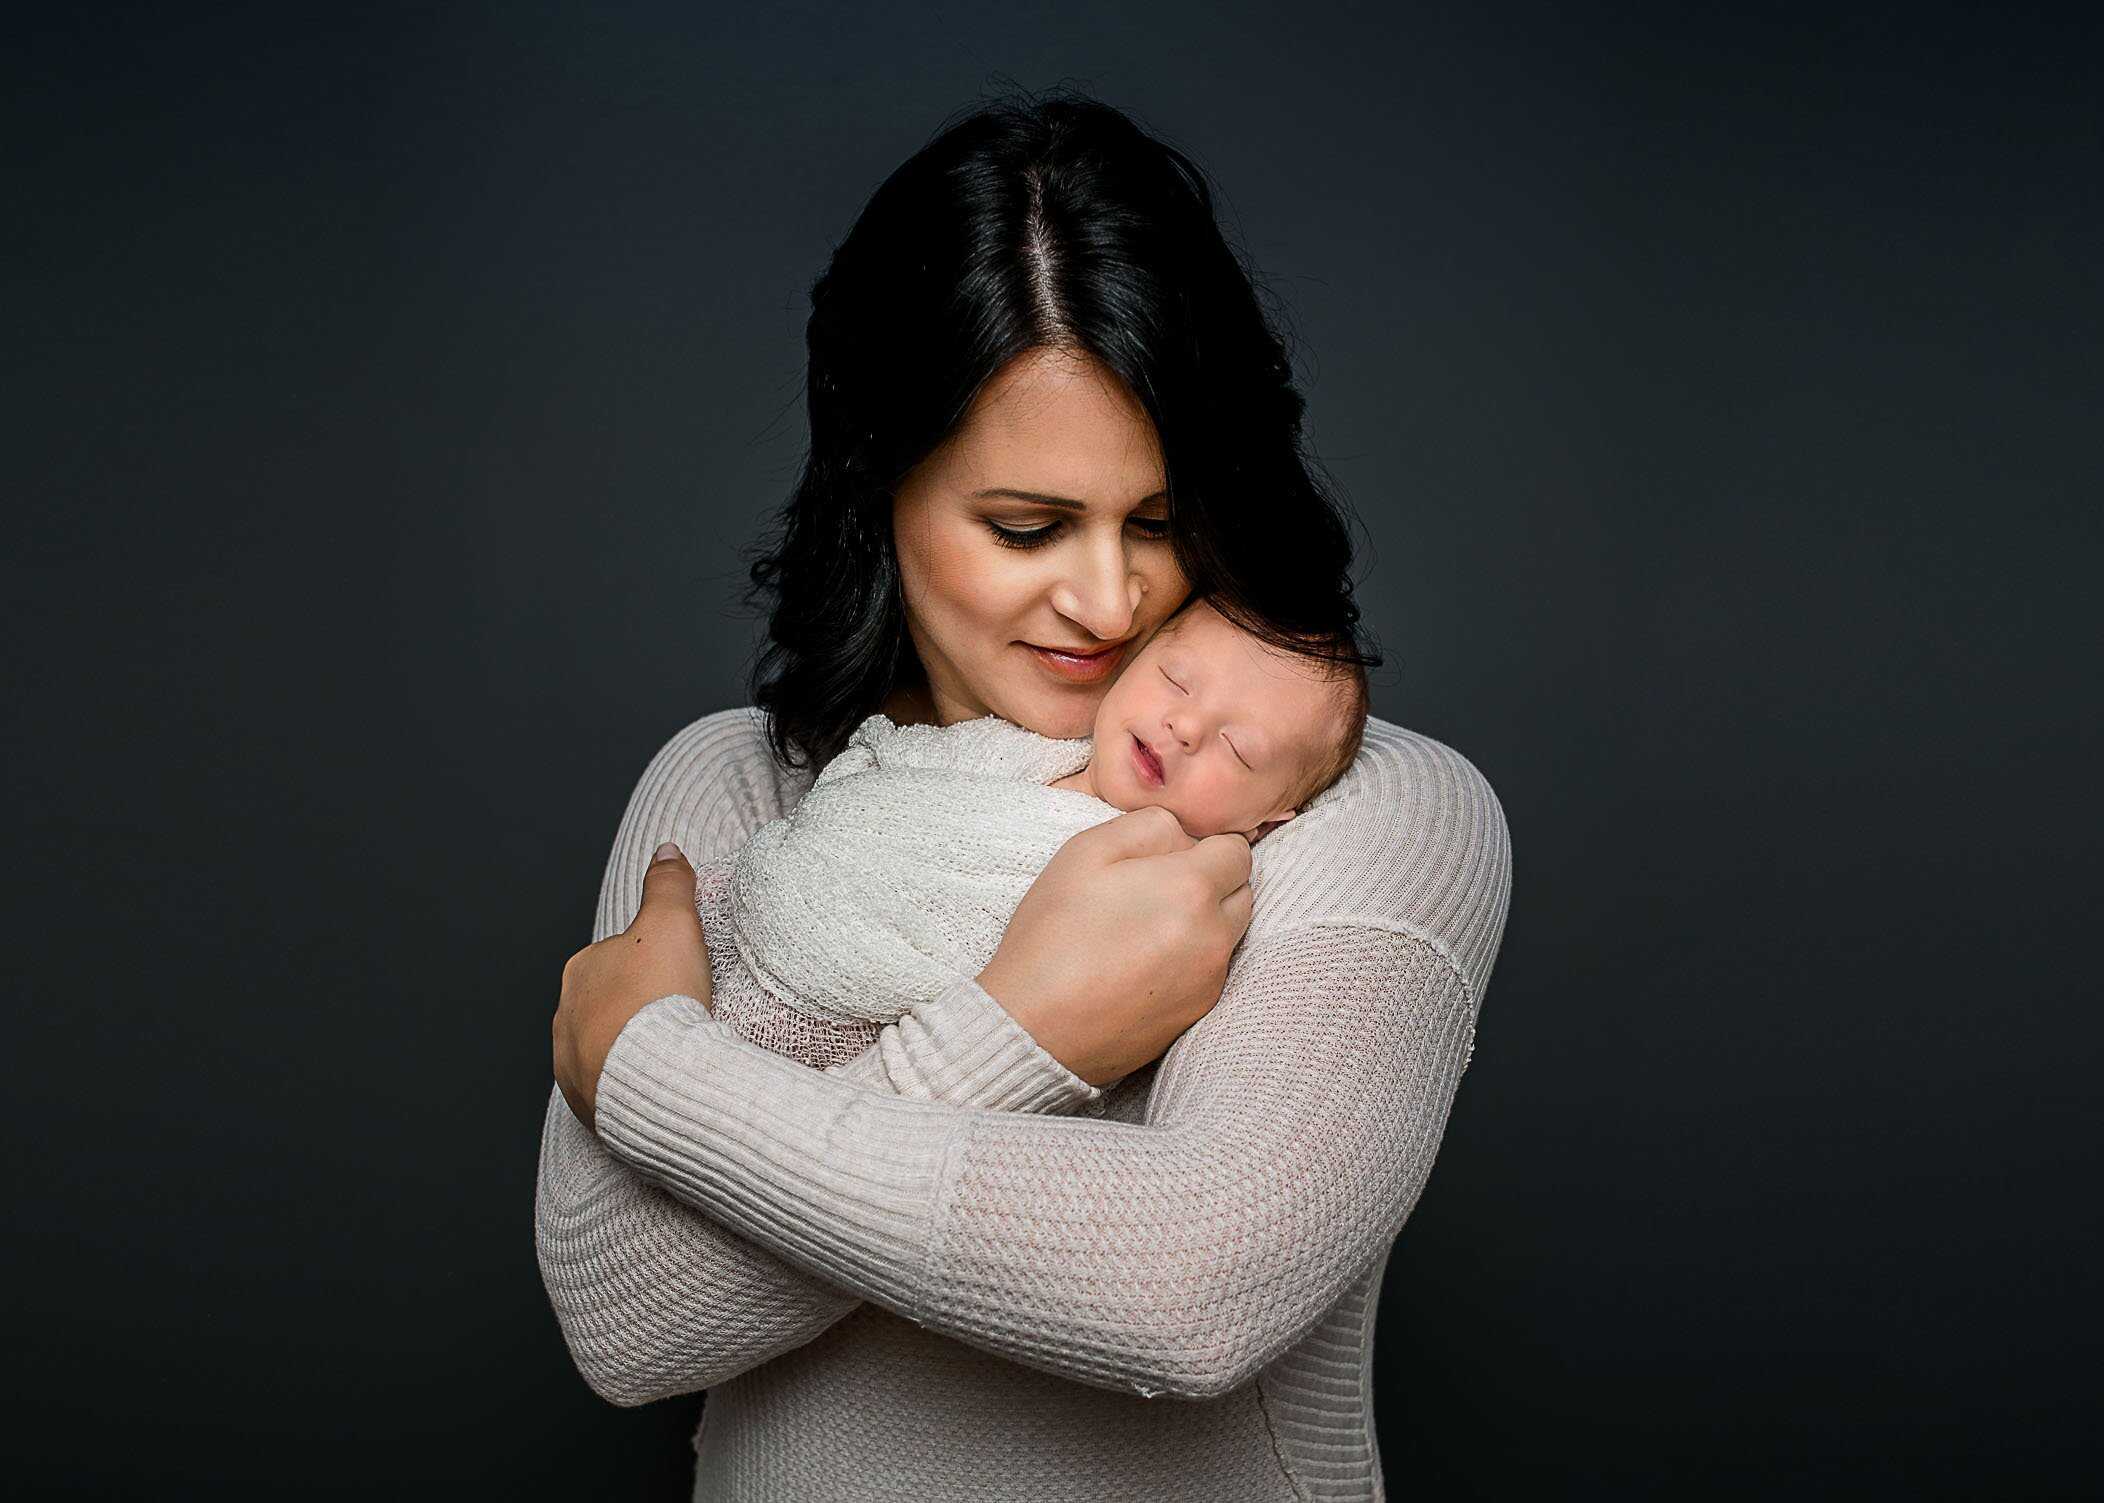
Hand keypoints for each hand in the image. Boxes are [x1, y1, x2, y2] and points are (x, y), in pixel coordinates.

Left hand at [552, 841, 712, 1132]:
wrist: (656, 1075)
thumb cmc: (661, 997)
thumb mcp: (673, 922)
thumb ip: (669, 883)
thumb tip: (665, 848)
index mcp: (581, 970)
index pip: (618, 958)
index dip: (653, 965)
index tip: (682, 977)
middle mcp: (565, 1016)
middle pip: (609, 1004)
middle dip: (639, 1008)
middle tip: (683, 1014)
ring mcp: (571, 1064)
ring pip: (606, 1047)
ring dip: (633, 1047)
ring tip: (674, 1051)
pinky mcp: (585, 1104)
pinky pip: (609, 1087)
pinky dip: (630, 1082)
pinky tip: (659, 1081)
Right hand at [976, 806, 1253, 1086]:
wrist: (1035, 1029)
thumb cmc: (1053, 935)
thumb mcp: (1084, 853)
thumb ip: (1147, 825)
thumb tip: (1183, 831)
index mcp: (1192, 887)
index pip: (1237, 849)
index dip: (1205, 844)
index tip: (1170, 855)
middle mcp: (1215, 934)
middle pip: (1242, 890)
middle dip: (1212, 880)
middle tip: (1157, 887)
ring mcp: (1210, 978)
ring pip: (1230, 931)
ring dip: (1205, 919)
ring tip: (1148, 925)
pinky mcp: (1199, 1011)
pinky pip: (1212, 968)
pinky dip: (1192, 957)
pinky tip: (1145, 962)